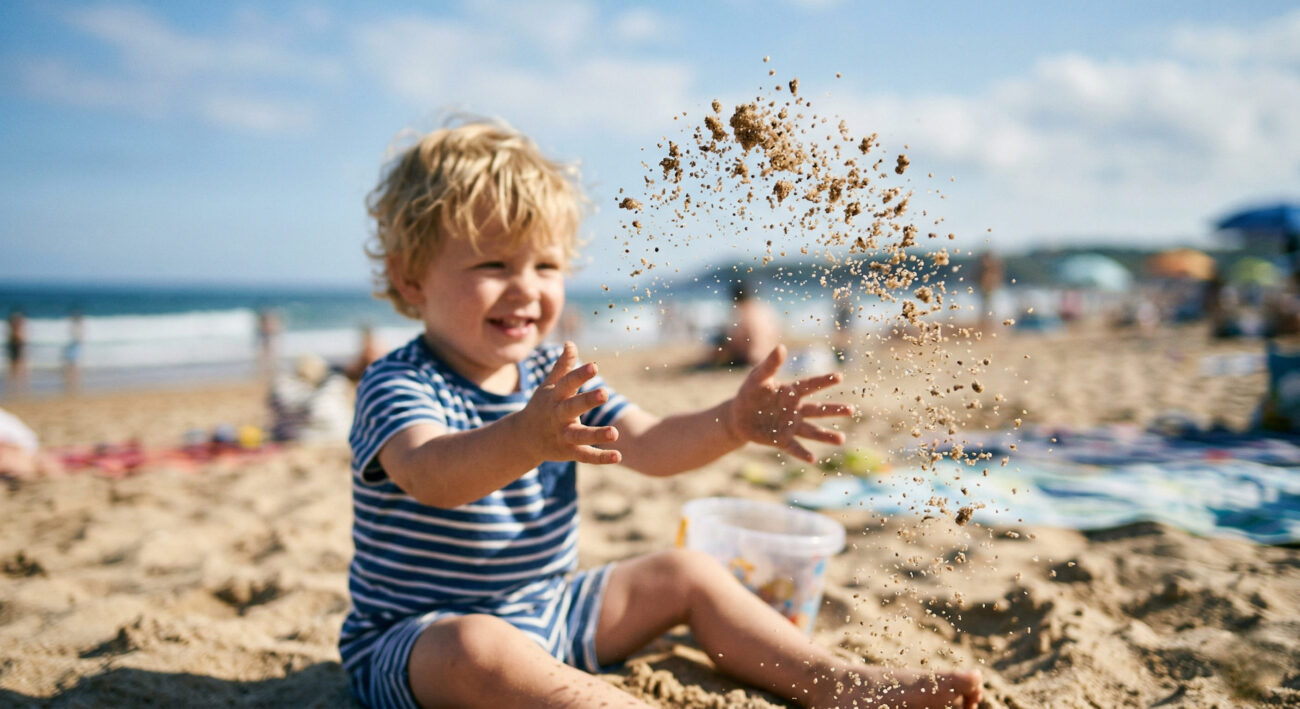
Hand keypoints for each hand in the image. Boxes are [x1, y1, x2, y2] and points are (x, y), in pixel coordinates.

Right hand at [519, 342, 621, 465]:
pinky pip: (585, 456)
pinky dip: (601, 457)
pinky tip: (618, 456)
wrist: (524, 438)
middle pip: (572, 408)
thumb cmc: (542, 406)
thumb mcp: (549, 386)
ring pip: (580, 436)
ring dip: (596, 434)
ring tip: (615, 432)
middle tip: (605, 393)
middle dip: (587, 401)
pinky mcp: (568, 452)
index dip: (580, 374)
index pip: (567, 383)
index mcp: (555, 397)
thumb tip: (571, 343)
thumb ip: (562, 366)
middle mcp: (557, 416)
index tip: (594, 366)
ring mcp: (562, 435)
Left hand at [727, 345, 853, 461]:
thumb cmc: (750, 393)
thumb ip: (770, 365)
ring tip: (841, 439)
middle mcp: (795, 410)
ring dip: (826, 436)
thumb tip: (781, 347)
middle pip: (817, 410)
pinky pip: (794, 447)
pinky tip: (813, 458)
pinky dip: (802, 453)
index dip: (823, 381)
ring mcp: (790, 426)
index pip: (810, 385)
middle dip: (834, 410)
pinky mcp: (781, 440)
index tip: (839, 377)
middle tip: (851, 410)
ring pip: (811, 431)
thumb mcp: (757, 377)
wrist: (738, 416)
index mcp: (791, 392)